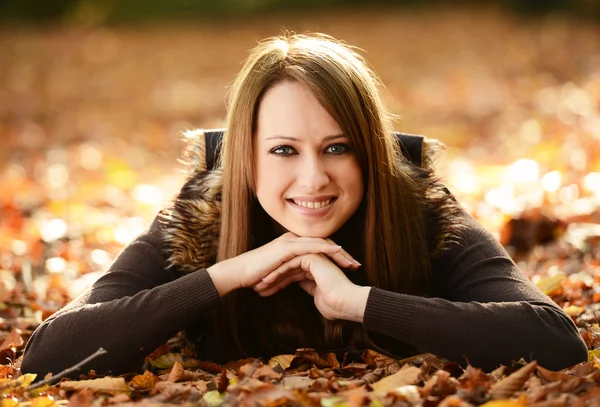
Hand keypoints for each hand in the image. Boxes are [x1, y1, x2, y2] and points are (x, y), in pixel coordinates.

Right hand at [206, 233, 359, 295]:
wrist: (239, 274)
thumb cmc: (257, 277)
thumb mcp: (281, 276)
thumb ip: (294, 276)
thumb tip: (306, 285)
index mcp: (294, 247)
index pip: (320, 249)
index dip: (337, 258)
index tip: (351, 268)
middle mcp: (294, 241)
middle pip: (324, 244)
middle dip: (342, 255)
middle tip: (357, 265)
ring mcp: (290, 242)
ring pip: (320, 243)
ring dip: (338, 252)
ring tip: (352, 261)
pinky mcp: (286, 247)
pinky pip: (309, 245)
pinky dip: (324, 247)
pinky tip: (336, 251)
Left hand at [256, 253, 370, 321]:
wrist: (346, 303)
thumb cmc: (335, 305)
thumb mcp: (316, 295)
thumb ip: (309, 287)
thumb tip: (301, 287)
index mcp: (316, 268)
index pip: (291, 272)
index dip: (278, 282)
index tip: (266, 292)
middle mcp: (315, 259)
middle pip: (287, 266)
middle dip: (271, 277)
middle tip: (257, 287)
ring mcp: (314, 255)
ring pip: (286, 263)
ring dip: (271, 275)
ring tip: (259, 285)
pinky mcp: (313, 256)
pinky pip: (290, 263)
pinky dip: (278, 273)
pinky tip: (268, 281)